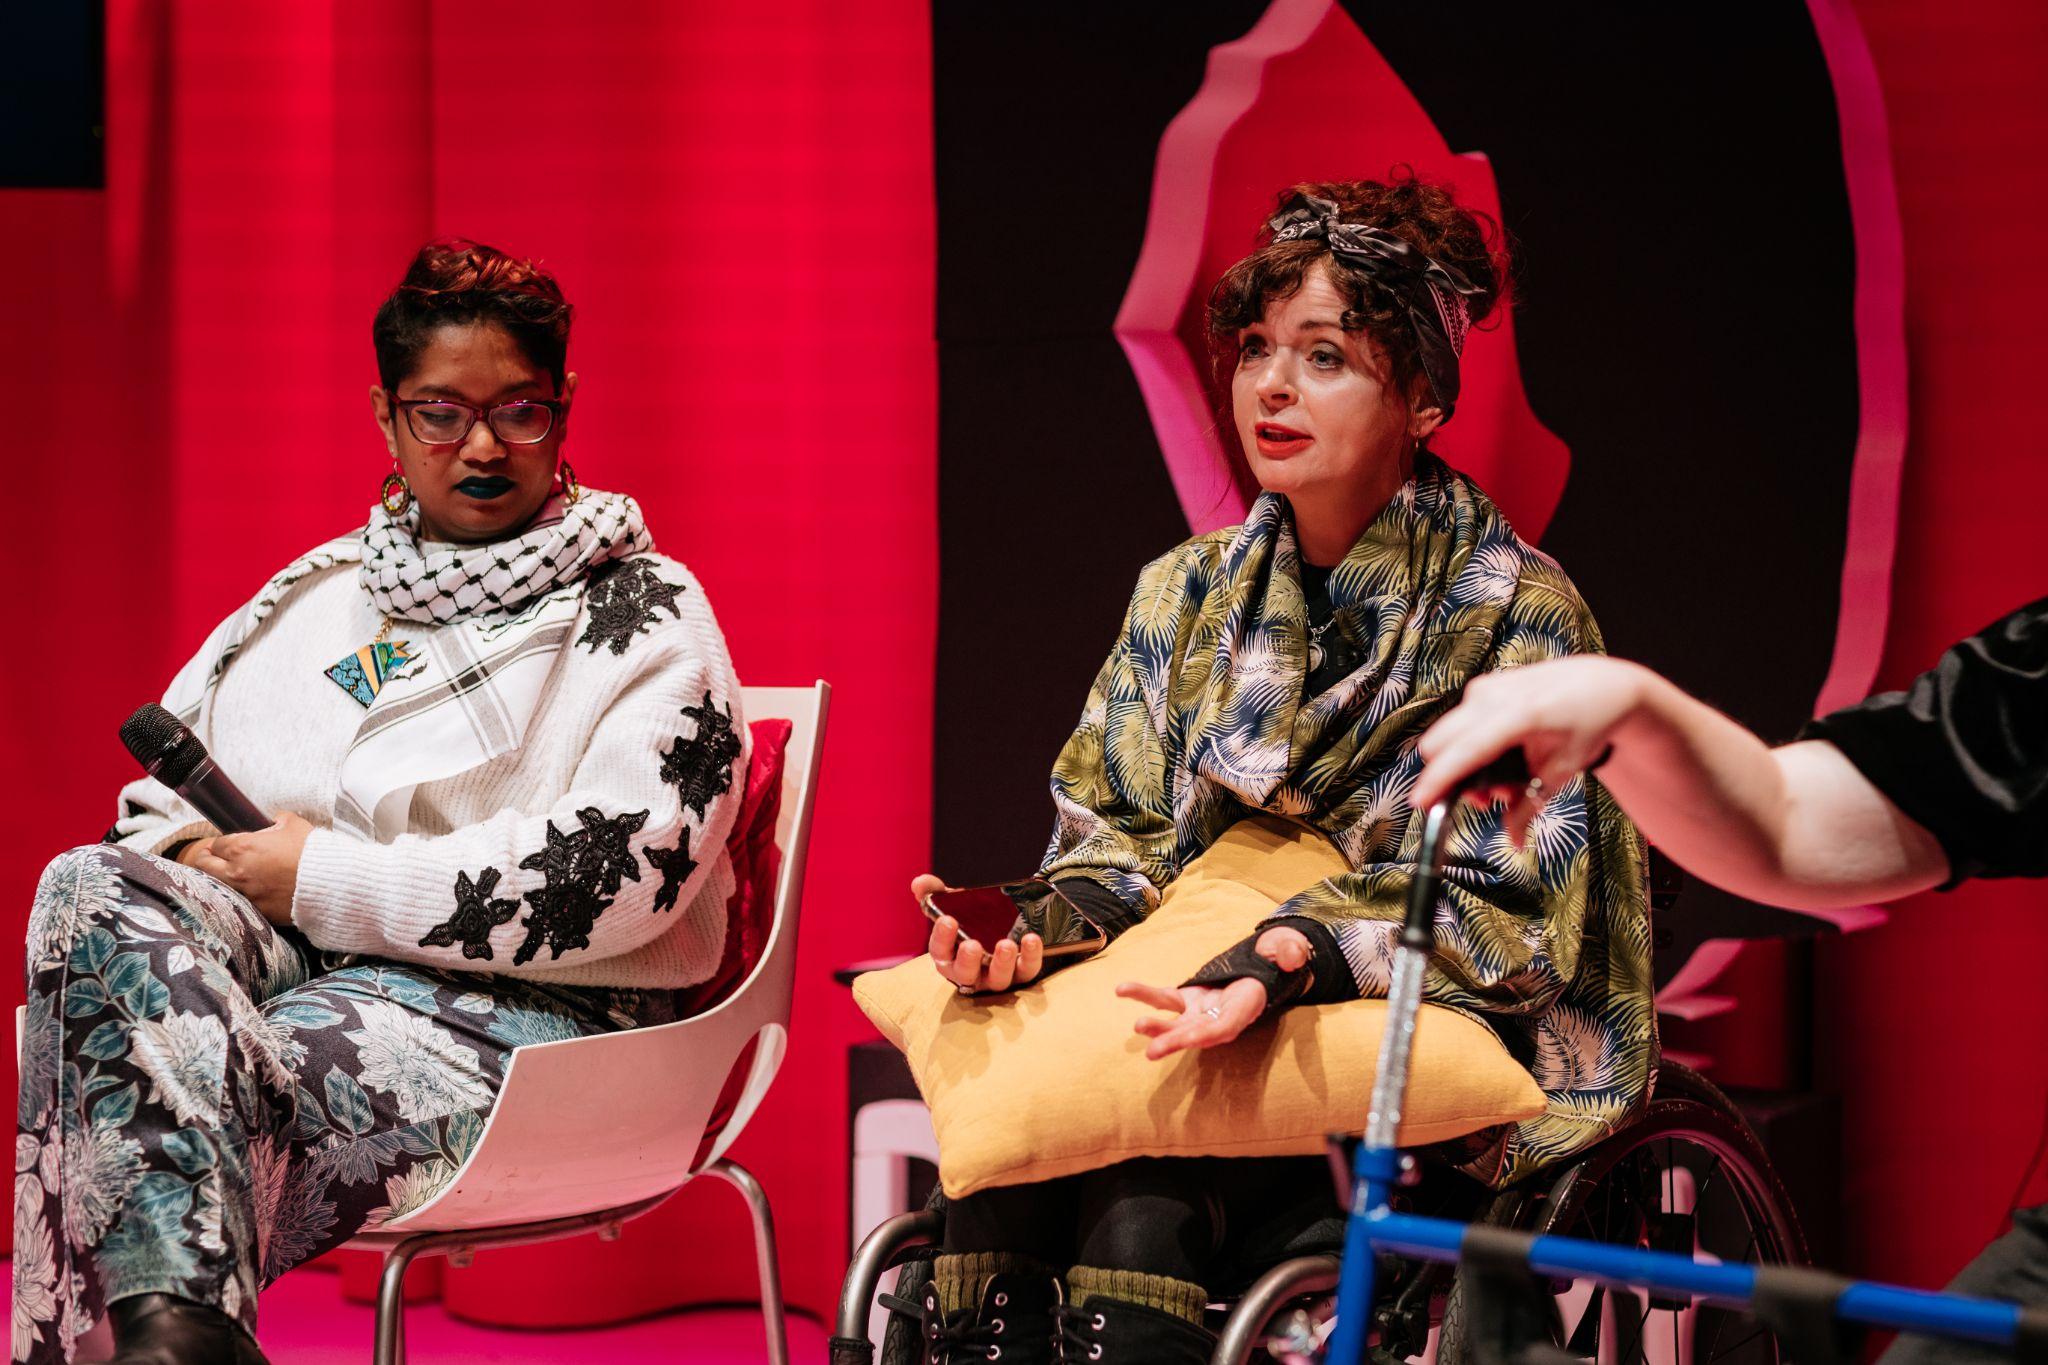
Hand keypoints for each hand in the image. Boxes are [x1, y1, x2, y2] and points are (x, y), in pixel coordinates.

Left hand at [199, 813, 312, 924]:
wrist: (329, 883)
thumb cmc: (311, 852)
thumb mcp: (295, 825)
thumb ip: (278, 820)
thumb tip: (273, 821)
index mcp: (242, 847)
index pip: (217, 843)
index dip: (220, 842)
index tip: (225, 844)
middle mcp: (236, 871)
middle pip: (205, 865)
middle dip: (205, 859)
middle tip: (209, 857)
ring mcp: (245, 893)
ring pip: (215, 886)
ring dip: (217, 879)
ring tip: (223, 876)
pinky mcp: (257, 910)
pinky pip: (238, 902)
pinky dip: (238, 896)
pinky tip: (246, 892)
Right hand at [913, 873, 1043, 993]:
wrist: (1004, 924)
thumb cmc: (971, 920)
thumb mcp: (953, 904)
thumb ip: (934, 892)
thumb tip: (919, 884)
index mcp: (949, 955)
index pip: (940, 951)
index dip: (942, 938)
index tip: (947, 920)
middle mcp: (970, 972)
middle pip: (965, 973)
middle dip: (968, 960)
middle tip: (972, 945)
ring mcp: (996, 976)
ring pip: (997, 979)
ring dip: (1002, 963)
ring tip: (1006, 944)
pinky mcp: (1022, 974)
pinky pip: (1027, 970)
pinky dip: (1031, 956)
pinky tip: (1031, 939)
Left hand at [1114, 925, 1311, 1057]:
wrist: (1262, 966)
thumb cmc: (1277, 959)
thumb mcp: (1288, 952)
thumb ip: (1289, 953)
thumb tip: (1290, 954)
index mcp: (1244, 1009)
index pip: (1224, 1028)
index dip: (1208, 1034)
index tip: (1196, 1039)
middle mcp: (1218, 1017)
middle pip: (1195, 1034)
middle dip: (1176, 1042)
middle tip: (1153, 1052)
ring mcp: (1200, 1012)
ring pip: (1175, 1022)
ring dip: (1156, 1027)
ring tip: (1136, 1027)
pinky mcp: (1187, 1000)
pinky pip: (1162, 1000)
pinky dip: (1142, 995)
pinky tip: (1121, 990)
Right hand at [1412, 657, 1649, 844]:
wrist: (1601, 684)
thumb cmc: (1587, 722)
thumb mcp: (1564, 770)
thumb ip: (1530, 806)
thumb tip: (1511, 841)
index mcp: (1520, 715)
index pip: (1466, 750)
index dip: (1439, 779)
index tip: (1421, 802)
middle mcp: (1494, 696)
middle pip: (1440, 742)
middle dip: (1451, 777)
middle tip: (1486, 798)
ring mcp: (1486, 688)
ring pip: (1446, 734)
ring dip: (1460, 763)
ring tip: (1499, 780)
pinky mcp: (1482, 686)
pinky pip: (1458, 723)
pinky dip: (1468, 746)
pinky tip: (1498, 756)